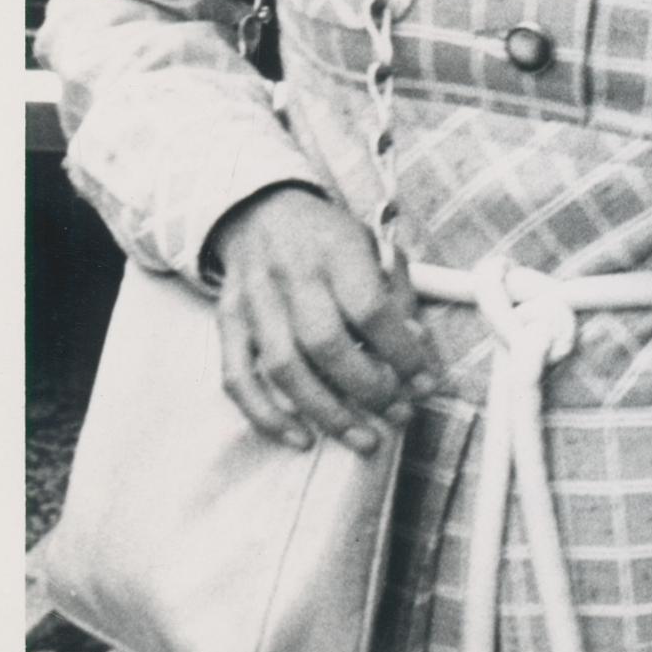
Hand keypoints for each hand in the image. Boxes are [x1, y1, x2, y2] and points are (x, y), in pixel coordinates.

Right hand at [209, 182, 441, 453]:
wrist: (261, 211)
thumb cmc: (330, 239)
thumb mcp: (375, 246)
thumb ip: (398, 297)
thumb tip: (419, 356)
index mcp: (336, 249)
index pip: (370, 308)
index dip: (400, 352)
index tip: (425, 383)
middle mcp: (290, 274)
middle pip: (325, 343)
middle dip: (366, 389)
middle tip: (398, 415)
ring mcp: (253, 300)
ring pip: (283, 368)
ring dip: (326, 412)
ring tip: (363, 439)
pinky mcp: (227, 322)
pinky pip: (238, 378)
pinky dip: (266, 415)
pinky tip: (301, 438)